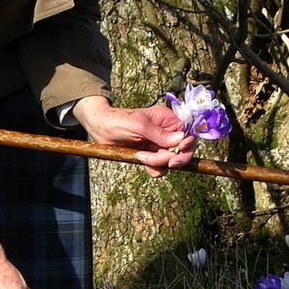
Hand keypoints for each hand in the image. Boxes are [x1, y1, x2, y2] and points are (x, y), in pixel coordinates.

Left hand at [73, 96, 195, 176]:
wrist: (100, 129)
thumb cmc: (118, 120)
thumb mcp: (139, 125)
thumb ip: (159, 134)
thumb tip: (181, 139)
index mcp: (167, 119)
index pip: (188, 133)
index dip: (187, 145)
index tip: (179, 151)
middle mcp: (166, 133)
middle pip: (183, 150)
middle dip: (174, 158)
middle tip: (167, 162)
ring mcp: (159, 145)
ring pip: (171, 161)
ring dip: (159, 163)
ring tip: (141, 157)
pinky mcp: (151, 156)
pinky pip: (160, 168)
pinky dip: (154, 169)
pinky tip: (141, 162)